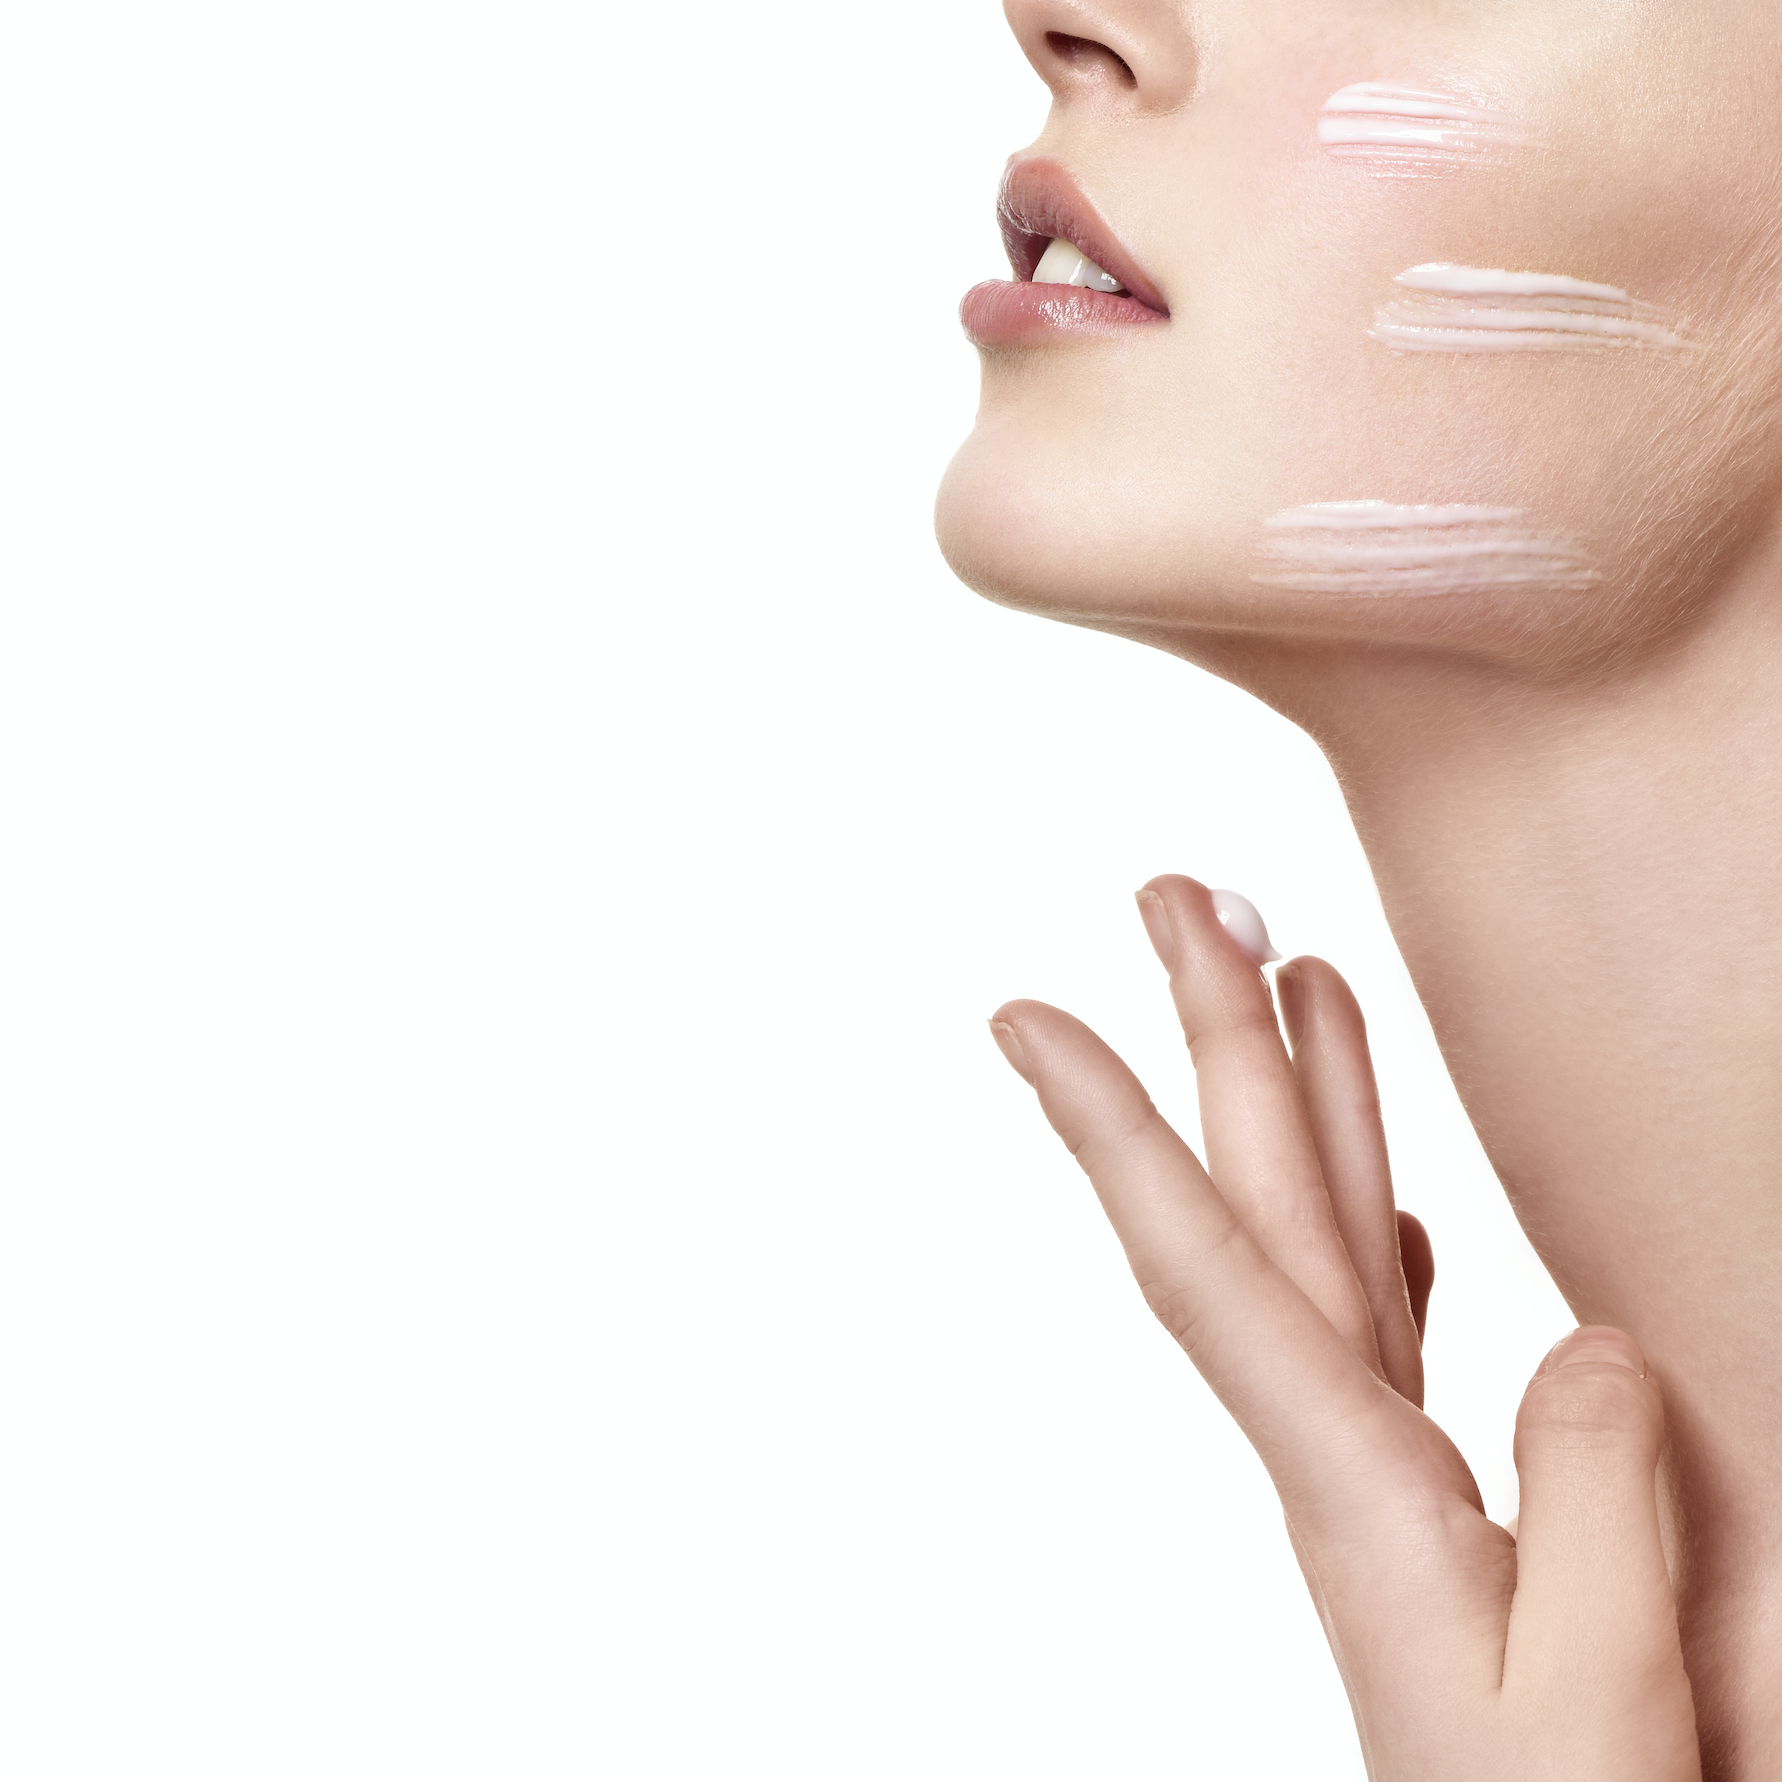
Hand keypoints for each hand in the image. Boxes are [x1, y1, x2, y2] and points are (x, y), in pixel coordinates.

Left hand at [987, 876, 1699, 1781]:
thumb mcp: (1599, 1688)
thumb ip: (1592, 1498)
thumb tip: (1584, 1344)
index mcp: (1355, 1494)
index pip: (1204, 1265)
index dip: (1107, 1129)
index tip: (1017, 1015)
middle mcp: (1341, 1460)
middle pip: (1256, 1206)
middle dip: (1213, 1039)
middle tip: (1176, 896)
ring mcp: (1385, 1480)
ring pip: (1332, 1239)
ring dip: (1304, 1099)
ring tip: (1292, 971)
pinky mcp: (1441, 1514)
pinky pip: (1398, 1332)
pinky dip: (1380, 1236)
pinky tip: (1388, 1201)